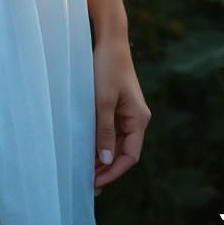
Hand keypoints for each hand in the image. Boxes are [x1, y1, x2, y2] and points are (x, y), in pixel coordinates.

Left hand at [91, 33, 150, 192]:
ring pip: (117, 143)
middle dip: (107, 168)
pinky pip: (111, 131)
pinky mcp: (118, 106)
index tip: (96, 182)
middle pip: (124, 152)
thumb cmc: (107, 68)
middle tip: (87, 183)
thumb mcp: (103, 101)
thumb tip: (105, 161)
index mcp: (138, 119)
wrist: (110, 40)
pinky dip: (101, 142)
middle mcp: (136, 119)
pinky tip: (87, 150)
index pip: (130, 156)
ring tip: (85, 171)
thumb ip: (104, 132)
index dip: (113, 171)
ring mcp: (128, 112)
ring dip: (103, 157)